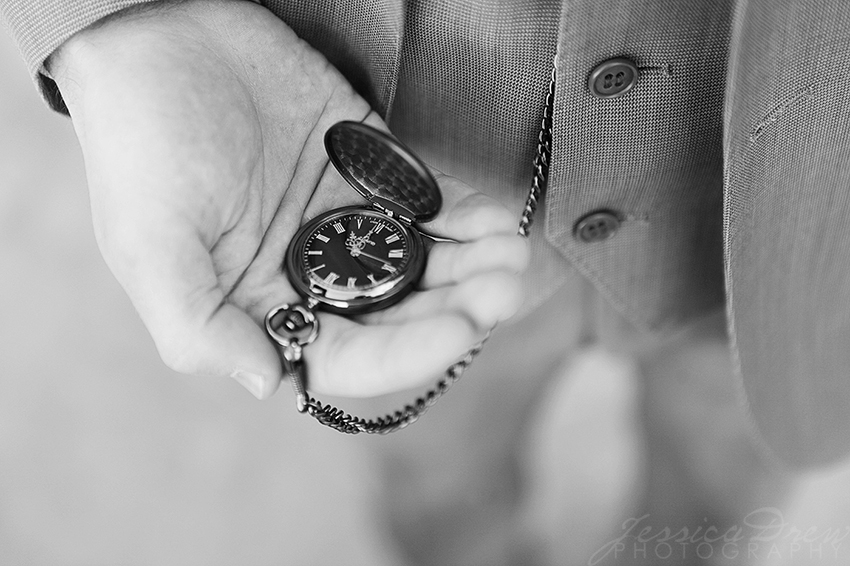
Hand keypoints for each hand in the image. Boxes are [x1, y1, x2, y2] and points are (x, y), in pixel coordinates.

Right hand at [50, 0, 527, 399]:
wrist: (161, 33)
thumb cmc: (140, 143)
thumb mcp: (149, 245)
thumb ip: (199, 325)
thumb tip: (269, 384)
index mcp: (260, 305)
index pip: (345, 354)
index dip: (405, 351)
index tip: (459, 331)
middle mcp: (309, 272)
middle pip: (398, 311)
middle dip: (455, 307)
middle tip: (502, 292)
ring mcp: (343, 220)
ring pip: (422, 260)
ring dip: (472, 264)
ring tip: (513, 256)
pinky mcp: (368, 167)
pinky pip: (425, 200)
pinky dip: (464, 212)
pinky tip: (498, 219)